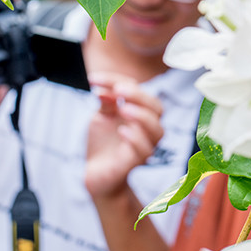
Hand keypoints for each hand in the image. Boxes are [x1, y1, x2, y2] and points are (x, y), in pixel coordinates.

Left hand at [85, 72, 163, 198]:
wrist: (95, 172)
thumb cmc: (102, 141)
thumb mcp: (101, 116)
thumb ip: (106, 102)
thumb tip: (102, 88)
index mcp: (139, 111)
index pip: (137, 89)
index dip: (116, 80)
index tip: (92, 79)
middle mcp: (146, 128)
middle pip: (157, 108)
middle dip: (139, 96)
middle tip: (118, 90)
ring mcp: (144, 145)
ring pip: (158, 130)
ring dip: (142, 116)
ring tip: (122, 109)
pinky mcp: (135, 162)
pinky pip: (145, 151)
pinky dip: (135, 139)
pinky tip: (122, 131)